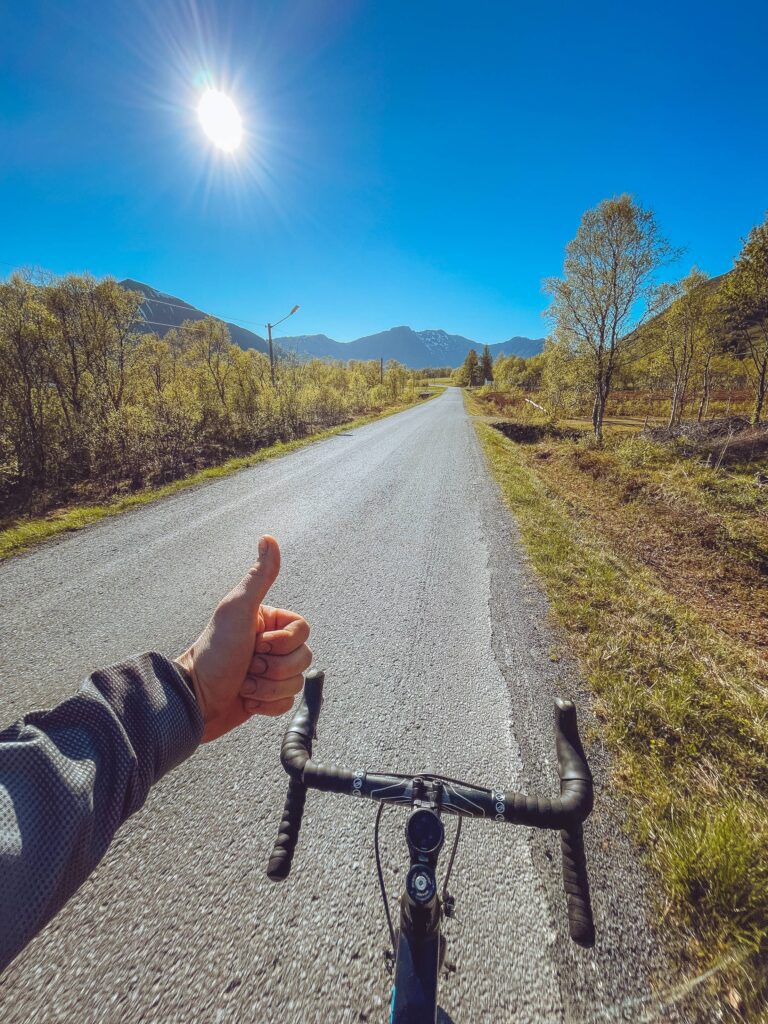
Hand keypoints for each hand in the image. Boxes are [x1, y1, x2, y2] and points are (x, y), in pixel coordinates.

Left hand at [175, 535, 310, 741]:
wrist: (193, 700)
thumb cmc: (213, 653)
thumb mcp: (237, 610)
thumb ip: (259, 577)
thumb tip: (269, 538)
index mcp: (267, 621)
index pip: (303, 631)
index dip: (283, 641)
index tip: (257, 642)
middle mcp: (269, 645)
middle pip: (303, 657)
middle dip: (275, 668)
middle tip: (247, 664)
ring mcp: (268, 672)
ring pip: (296, 682)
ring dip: (267, 688)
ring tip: (243, 684)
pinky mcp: (265, 698)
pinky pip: (286, 703)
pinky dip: (266, 705)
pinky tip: (246, 699)